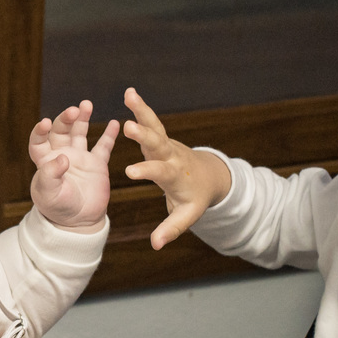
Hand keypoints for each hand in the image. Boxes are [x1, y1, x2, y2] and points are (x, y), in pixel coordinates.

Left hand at [28, 99, 118, 230]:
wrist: (79, 221)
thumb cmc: (58, 208)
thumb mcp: (49, 194)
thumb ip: (50, 175)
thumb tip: (61, 158)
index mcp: (45, 161)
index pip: (39, 140)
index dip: (40, 130)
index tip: (46, 123)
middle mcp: (62, 154)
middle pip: (61, 130)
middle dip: (66, 119)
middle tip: (75, 110)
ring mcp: (80, 157)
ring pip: (80, 132)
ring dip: (83, 118)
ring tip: (86, 105)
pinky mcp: (97, 164)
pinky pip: (103, 146)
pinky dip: (109, 135)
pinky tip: (115, 123)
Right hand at [123, 87, 231, 248]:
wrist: (209, 177)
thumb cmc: (195, 198)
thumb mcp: (186, 216)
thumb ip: (171, 229)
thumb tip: (156, 245)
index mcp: (175, 175)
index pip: (160, 172)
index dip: (147, 171)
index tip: (130, 172)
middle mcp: (172, 156)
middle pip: (158, 144)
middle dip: (144, 136)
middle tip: (129, 127)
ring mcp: (167, 144)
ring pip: (155, 127)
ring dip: (142, 112)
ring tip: (130, 94)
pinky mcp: (162, 137)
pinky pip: (151, 121)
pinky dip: (142, 108)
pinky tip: (130, 93)